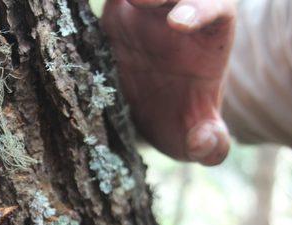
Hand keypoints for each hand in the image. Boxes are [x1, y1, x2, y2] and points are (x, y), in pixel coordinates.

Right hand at [102, 0, 236, 164]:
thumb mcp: (196, 138)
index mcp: (208, 36)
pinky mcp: (117, 12)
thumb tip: (203, 143)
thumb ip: (211, 144)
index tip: (178, 23)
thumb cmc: (179, 120)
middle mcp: (178, 13)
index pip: (216, 9)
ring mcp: (146, 10)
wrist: (148, 115)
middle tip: (141, 1)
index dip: (201, 10)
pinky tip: (76, 4)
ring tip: (116, 2)